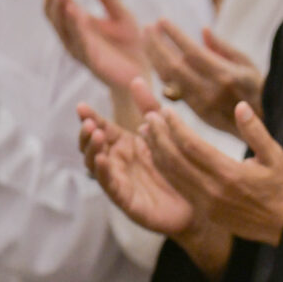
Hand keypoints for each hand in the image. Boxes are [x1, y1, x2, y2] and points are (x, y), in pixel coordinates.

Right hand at [45, 0, 148, 92]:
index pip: (57, 6)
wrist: (144, 71)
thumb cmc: (131, 44)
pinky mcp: (92, 61)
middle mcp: (74, 37)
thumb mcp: (121, 15)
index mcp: (79, 24)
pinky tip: (78, 15)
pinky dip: (77, 30)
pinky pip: (80, 45)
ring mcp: (81, 50)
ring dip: (63, 12)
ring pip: (64, 30)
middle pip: (54, 16)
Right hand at [78, 95, 194, 236]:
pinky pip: (109, 185)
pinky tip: (102, 159)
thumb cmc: (180, 167)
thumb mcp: (165, 131)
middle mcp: (118, 162)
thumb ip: (150, 107)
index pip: (102, 128)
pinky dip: (102, 172)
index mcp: (126, 145)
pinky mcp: (126, 200)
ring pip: (95, 165)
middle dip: (87, 133)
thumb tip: (135, 79)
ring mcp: (120, 181)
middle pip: (92, 146)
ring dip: (92, 150)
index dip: (91, 118)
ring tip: (96, 136)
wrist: (201, 202)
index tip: (82, 106)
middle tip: (90, 123)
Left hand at [141, 94, 282, 244]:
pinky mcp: (204, 211)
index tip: (166, 112)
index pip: (192, 146)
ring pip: (172, 175)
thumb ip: (256, 131)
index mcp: (230, 173)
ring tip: (147, 133)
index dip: (175, 127)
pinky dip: (165, 170)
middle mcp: (213, 190)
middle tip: (150, 117)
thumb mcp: (276, 156)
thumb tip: (240, 106)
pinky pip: (179, 188)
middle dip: (159, 137)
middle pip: (175, 160)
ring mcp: (206, 203)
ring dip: (156, 153)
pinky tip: (159, 157)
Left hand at [143, 20, 263, 133]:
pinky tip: (157, 60)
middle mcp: (211, 90)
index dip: (174, 35)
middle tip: (147, 28)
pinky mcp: (196, 113)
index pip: (192, 51)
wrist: (263, 123)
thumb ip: (223, 47)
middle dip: (156, 44)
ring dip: (154, 58)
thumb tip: (202, 30)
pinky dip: (162, 73)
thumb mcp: (247, 64)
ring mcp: (201, 104)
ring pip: (168, 79)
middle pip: (173, 65)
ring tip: (147, 40)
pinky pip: (172, 90)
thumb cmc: (259, 88)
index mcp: (226, 75)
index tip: (162, 20)